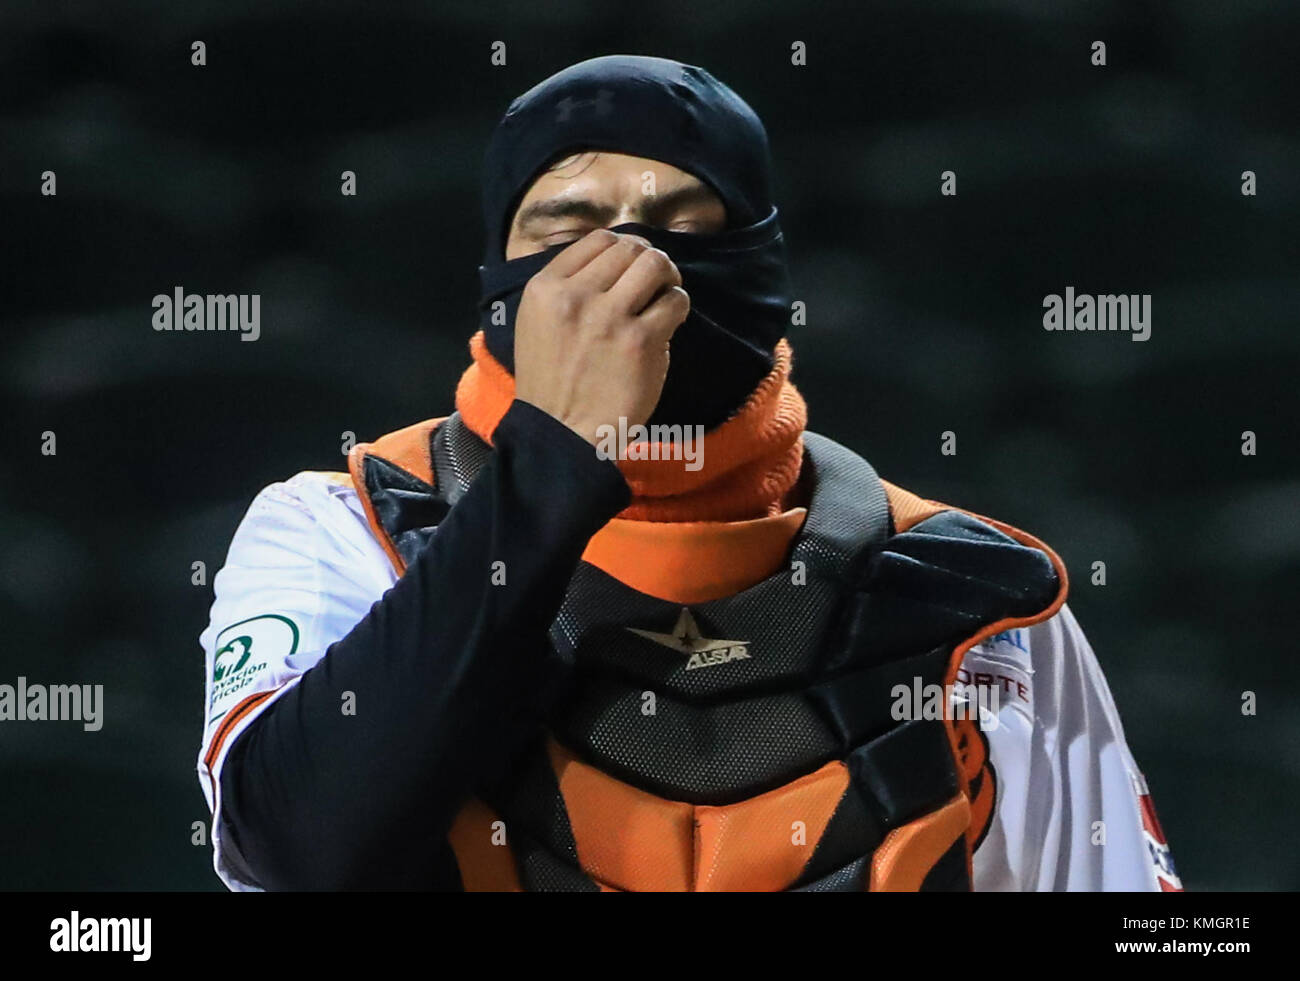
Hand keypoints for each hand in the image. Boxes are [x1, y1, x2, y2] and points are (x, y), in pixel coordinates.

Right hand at [513, 229, 689, 446]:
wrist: (560, 433)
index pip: (598, 240)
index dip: (624, 247)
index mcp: (545, 288)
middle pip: (630, 249)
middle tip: (656, 280)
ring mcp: (609, 317)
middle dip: (649, 260)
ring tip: (666, 293)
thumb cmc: (551, 382)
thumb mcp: (537, 323)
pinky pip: (675, 302)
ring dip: (668, 276)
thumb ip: (568, 289)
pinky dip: (678, 307)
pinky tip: (669, 322)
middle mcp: (575, 296)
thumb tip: (617, 261)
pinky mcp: (640, 341)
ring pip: (654, 265)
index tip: (632, 265)